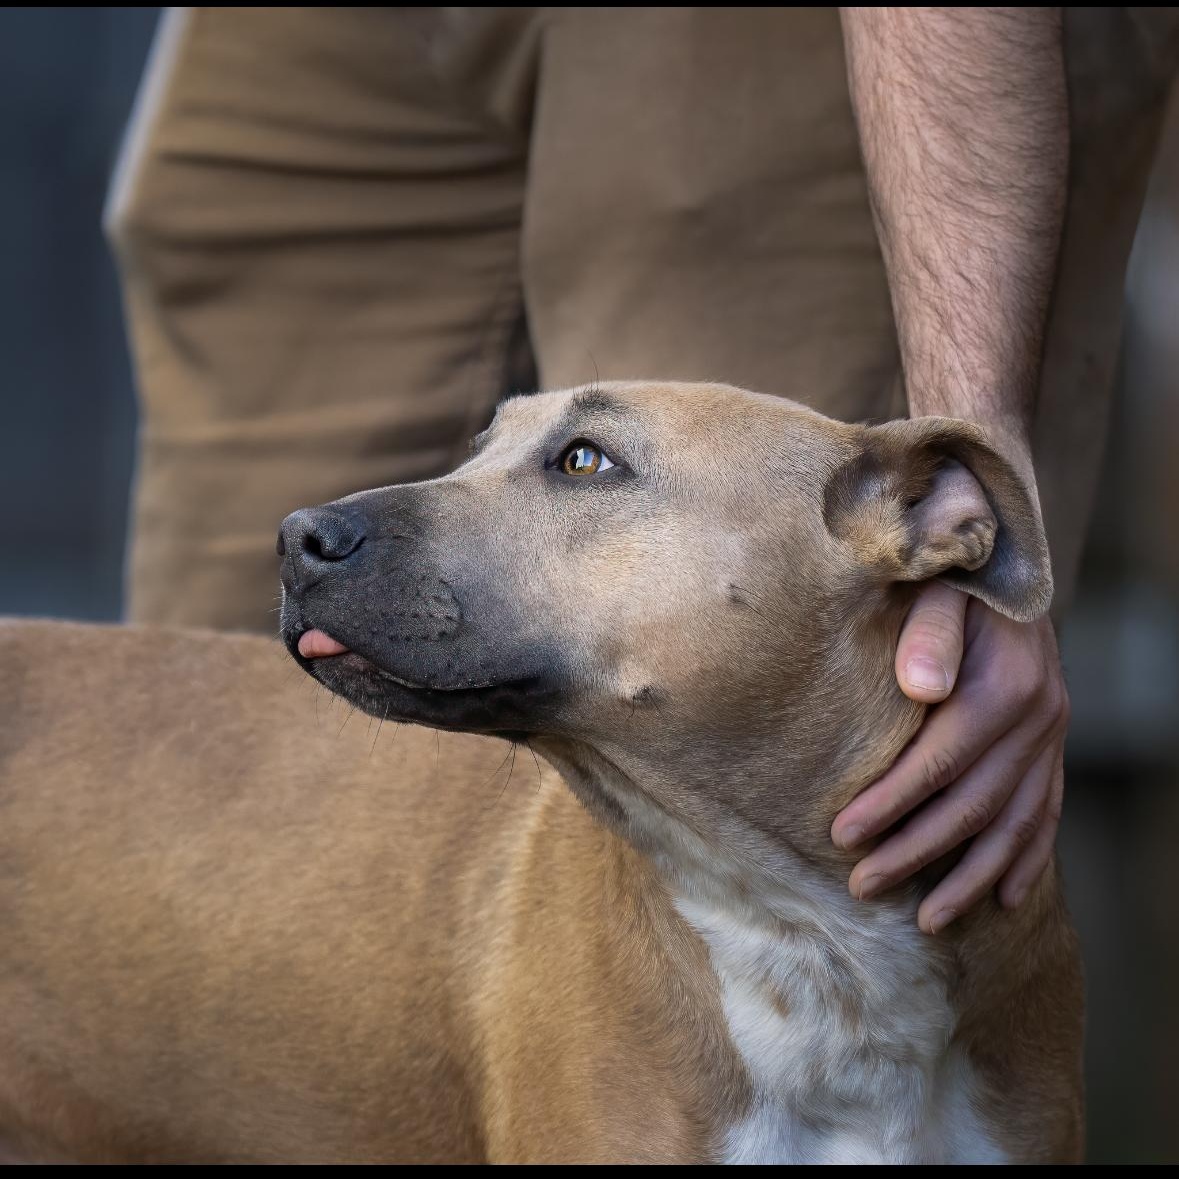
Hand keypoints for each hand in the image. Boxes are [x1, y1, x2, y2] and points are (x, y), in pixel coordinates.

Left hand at [830, 582, 1067, 933]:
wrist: (1007, 564)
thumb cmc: (953, 578)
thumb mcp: (938, 587)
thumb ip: (930, 632)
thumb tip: (920, 687)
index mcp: (1004, 684)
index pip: (939, 762)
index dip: (891, 803)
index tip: (841, 836)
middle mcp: (1038, 718)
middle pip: (972, 805)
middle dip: (916, 852)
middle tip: (862, 887)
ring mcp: (1052, 736)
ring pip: (1013, 824)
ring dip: (971, 877)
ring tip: (928, 922)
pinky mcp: (1054, 745)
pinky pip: (1046, 813)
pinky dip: (1026, 859)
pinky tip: (1003, 898)